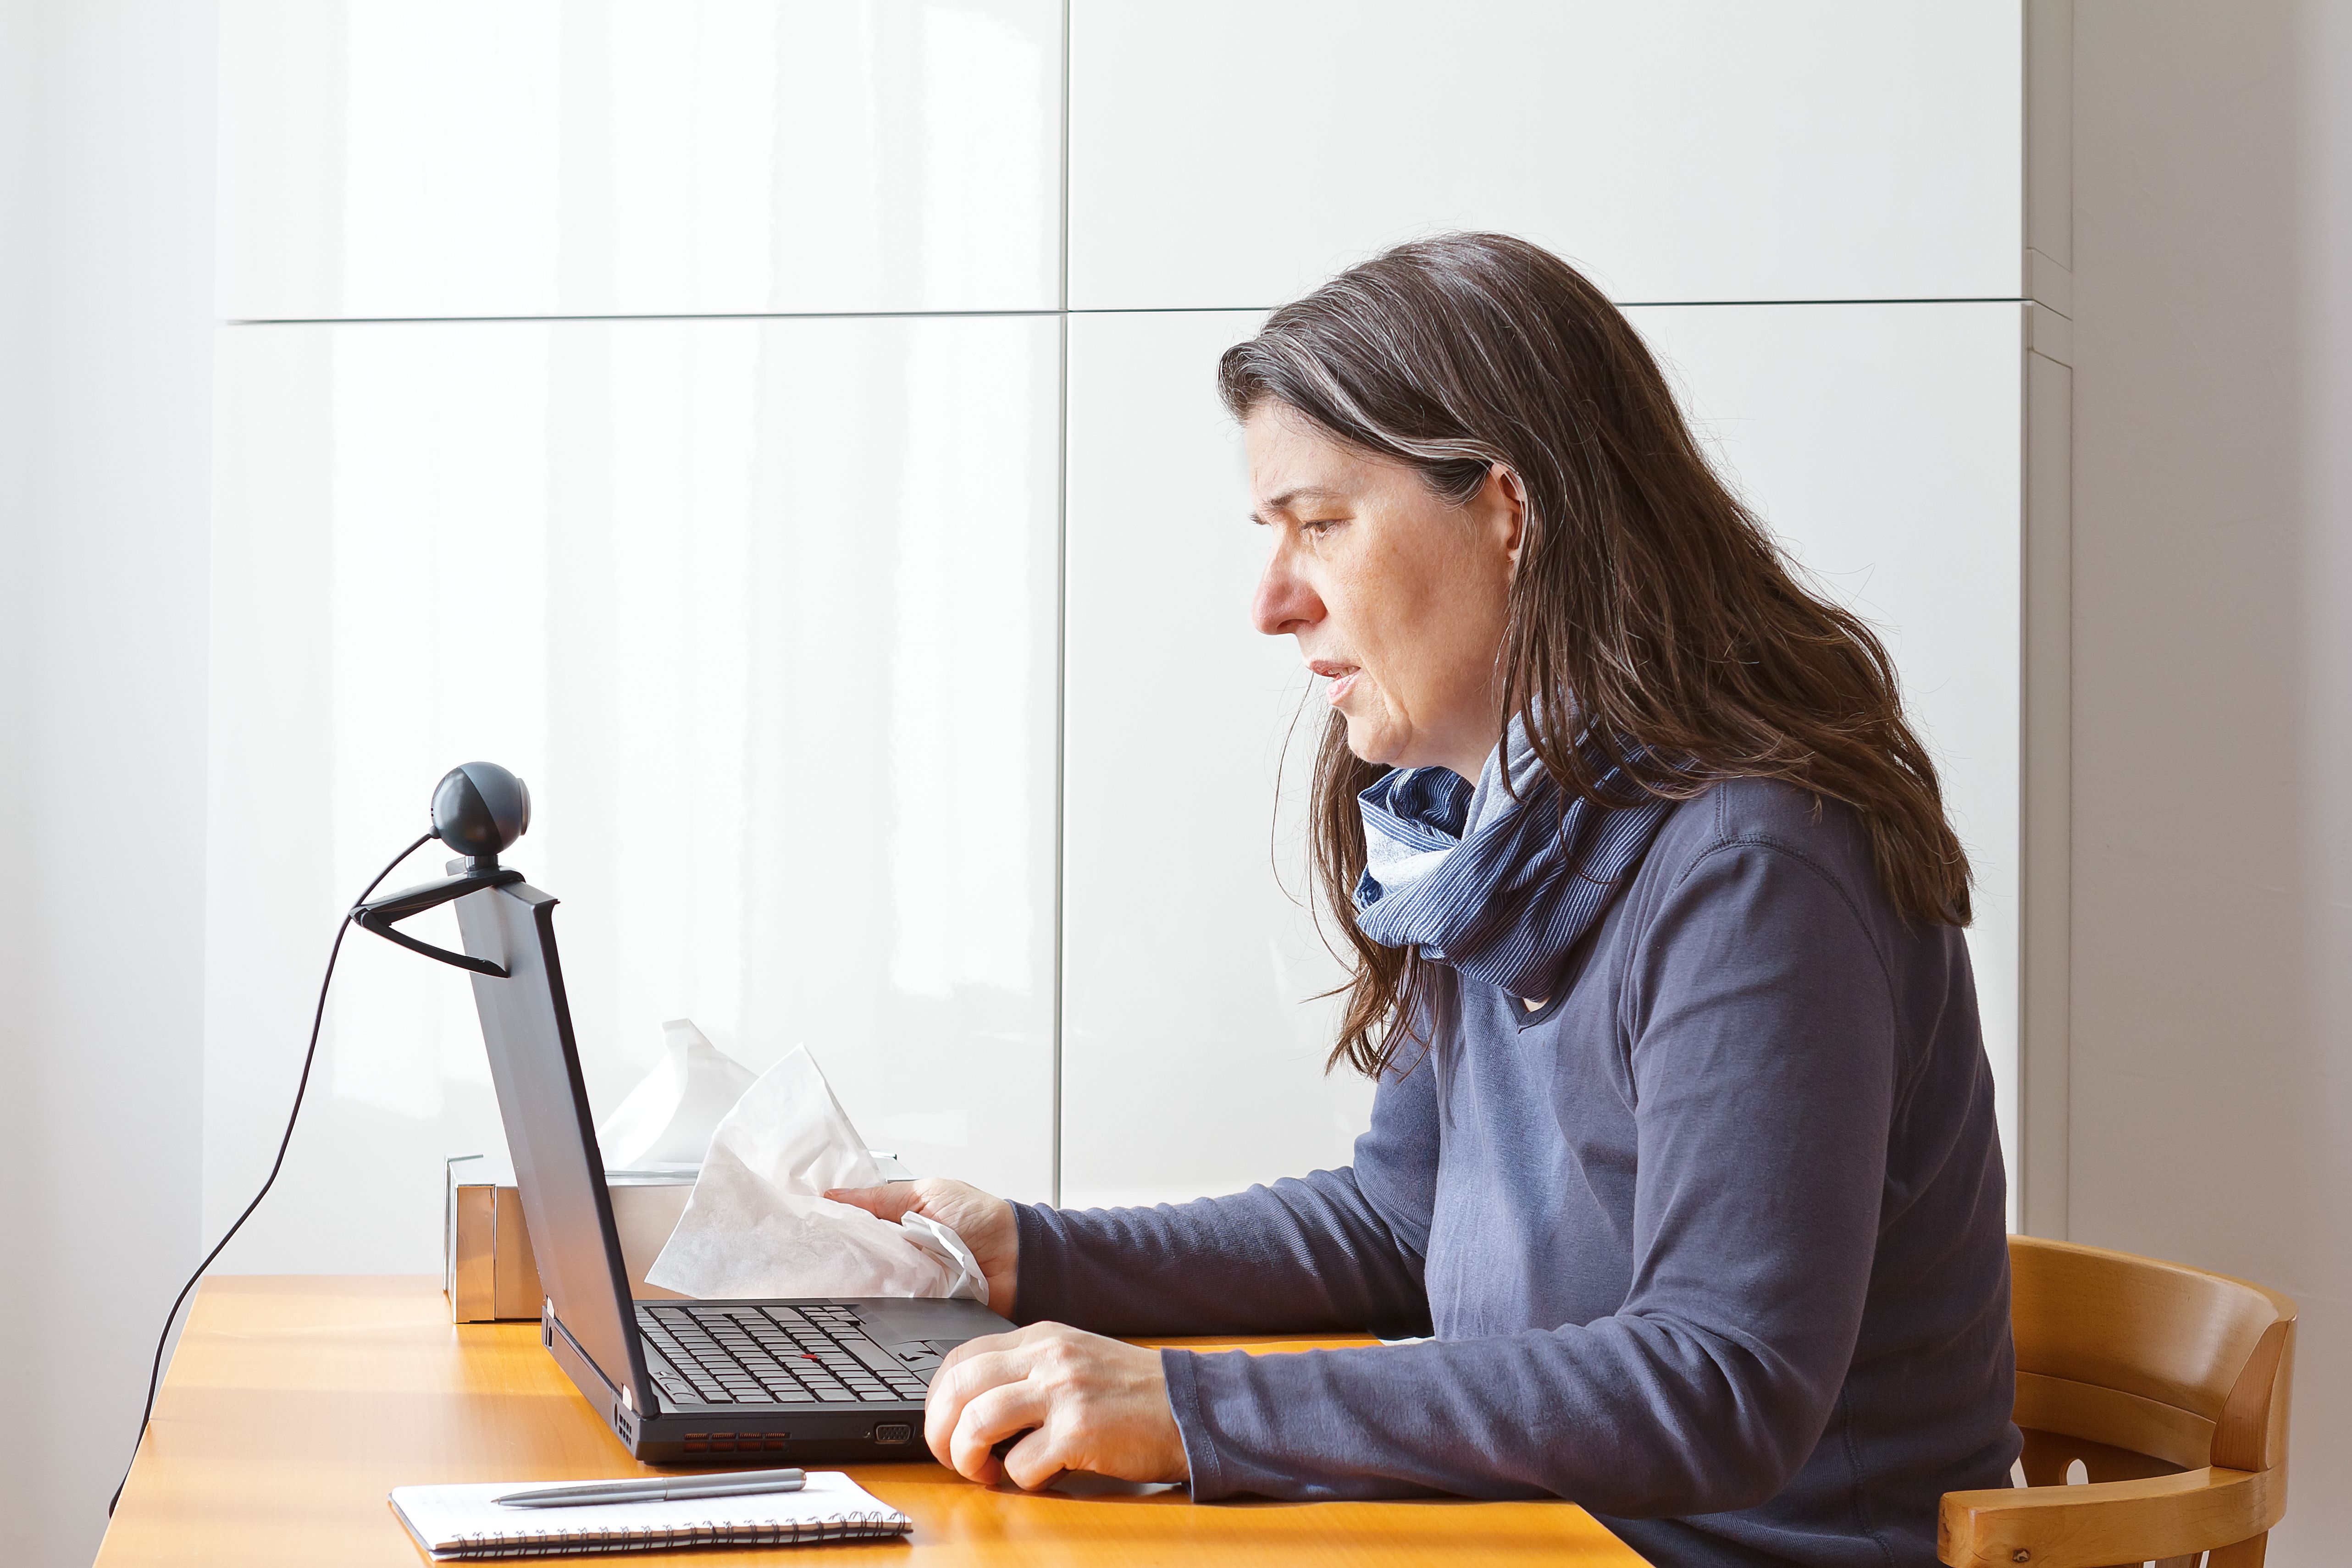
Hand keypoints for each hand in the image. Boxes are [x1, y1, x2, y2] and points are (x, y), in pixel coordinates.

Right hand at [824, 1177, 1019, 1316]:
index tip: (803, 1228)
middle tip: (807, 1257)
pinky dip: (880, 1304)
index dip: (831, 1229)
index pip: (853, 1228)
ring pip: (867, 1285)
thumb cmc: (983, 1219)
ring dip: (854, 1281)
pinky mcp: (918, 1310)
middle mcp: (898, 1255)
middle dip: (835, 1259)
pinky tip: (863, 1300)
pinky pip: (891, 1309)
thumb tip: (833, 1194)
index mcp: (898, 1223)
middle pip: (854, 1259)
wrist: (1019, 1259)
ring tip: (827, 1278)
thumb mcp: (927, 1193)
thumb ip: (880, 1197)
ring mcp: (907, 1284)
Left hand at [923, 1322, 1188, 1489]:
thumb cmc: (1131, 1393)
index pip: (961, 1357)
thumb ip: (1027, 1371)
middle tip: (952, 1457)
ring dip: (968, 1458)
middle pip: (959, 1388)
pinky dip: (1021, 1481)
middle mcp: (1048, 1357)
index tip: (942, 1426)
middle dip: (939, 1432)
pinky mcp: (1080, 1432)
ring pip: (978, 1423)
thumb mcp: (1073, 1361)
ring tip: (985, 1473)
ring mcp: (1063, 1392)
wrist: (1190, 1407)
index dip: (937, 1399)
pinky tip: (1041, 1476)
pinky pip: (1022, 1464)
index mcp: (1042, 1338)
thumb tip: (970, 1408)